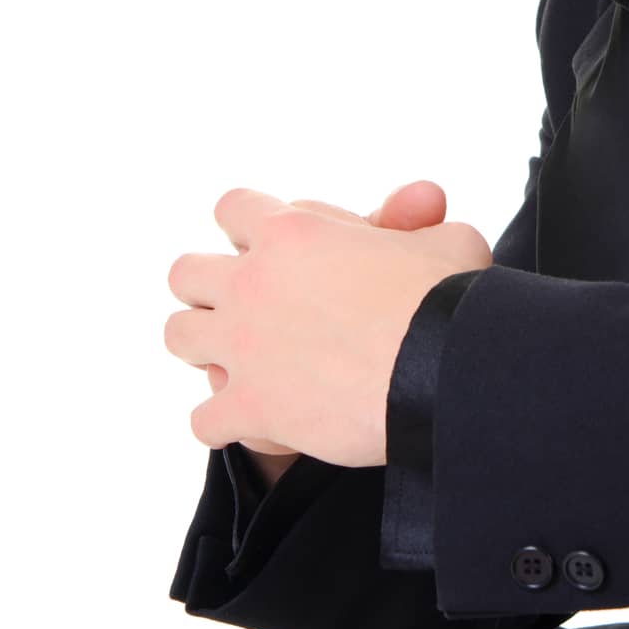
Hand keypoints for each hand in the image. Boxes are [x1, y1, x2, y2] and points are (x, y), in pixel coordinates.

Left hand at [167, 181, 488, 465]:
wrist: (441, 367)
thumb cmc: (449, 295)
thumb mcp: (443, 237)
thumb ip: (418, 221)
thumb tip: (423, 205)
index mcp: (293, 231)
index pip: (234, 208)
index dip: (253, 227)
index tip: (279, 249)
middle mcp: (252, 281)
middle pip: (186, 272)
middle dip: (210, 288)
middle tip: (252, 307)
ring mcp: (242, 344)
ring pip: (179, 336)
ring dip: (208, 348)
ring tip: (247, 362)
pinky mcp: (248, 406)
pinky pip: (203, 419)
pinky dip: (227, 423)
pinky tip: (263, 422)